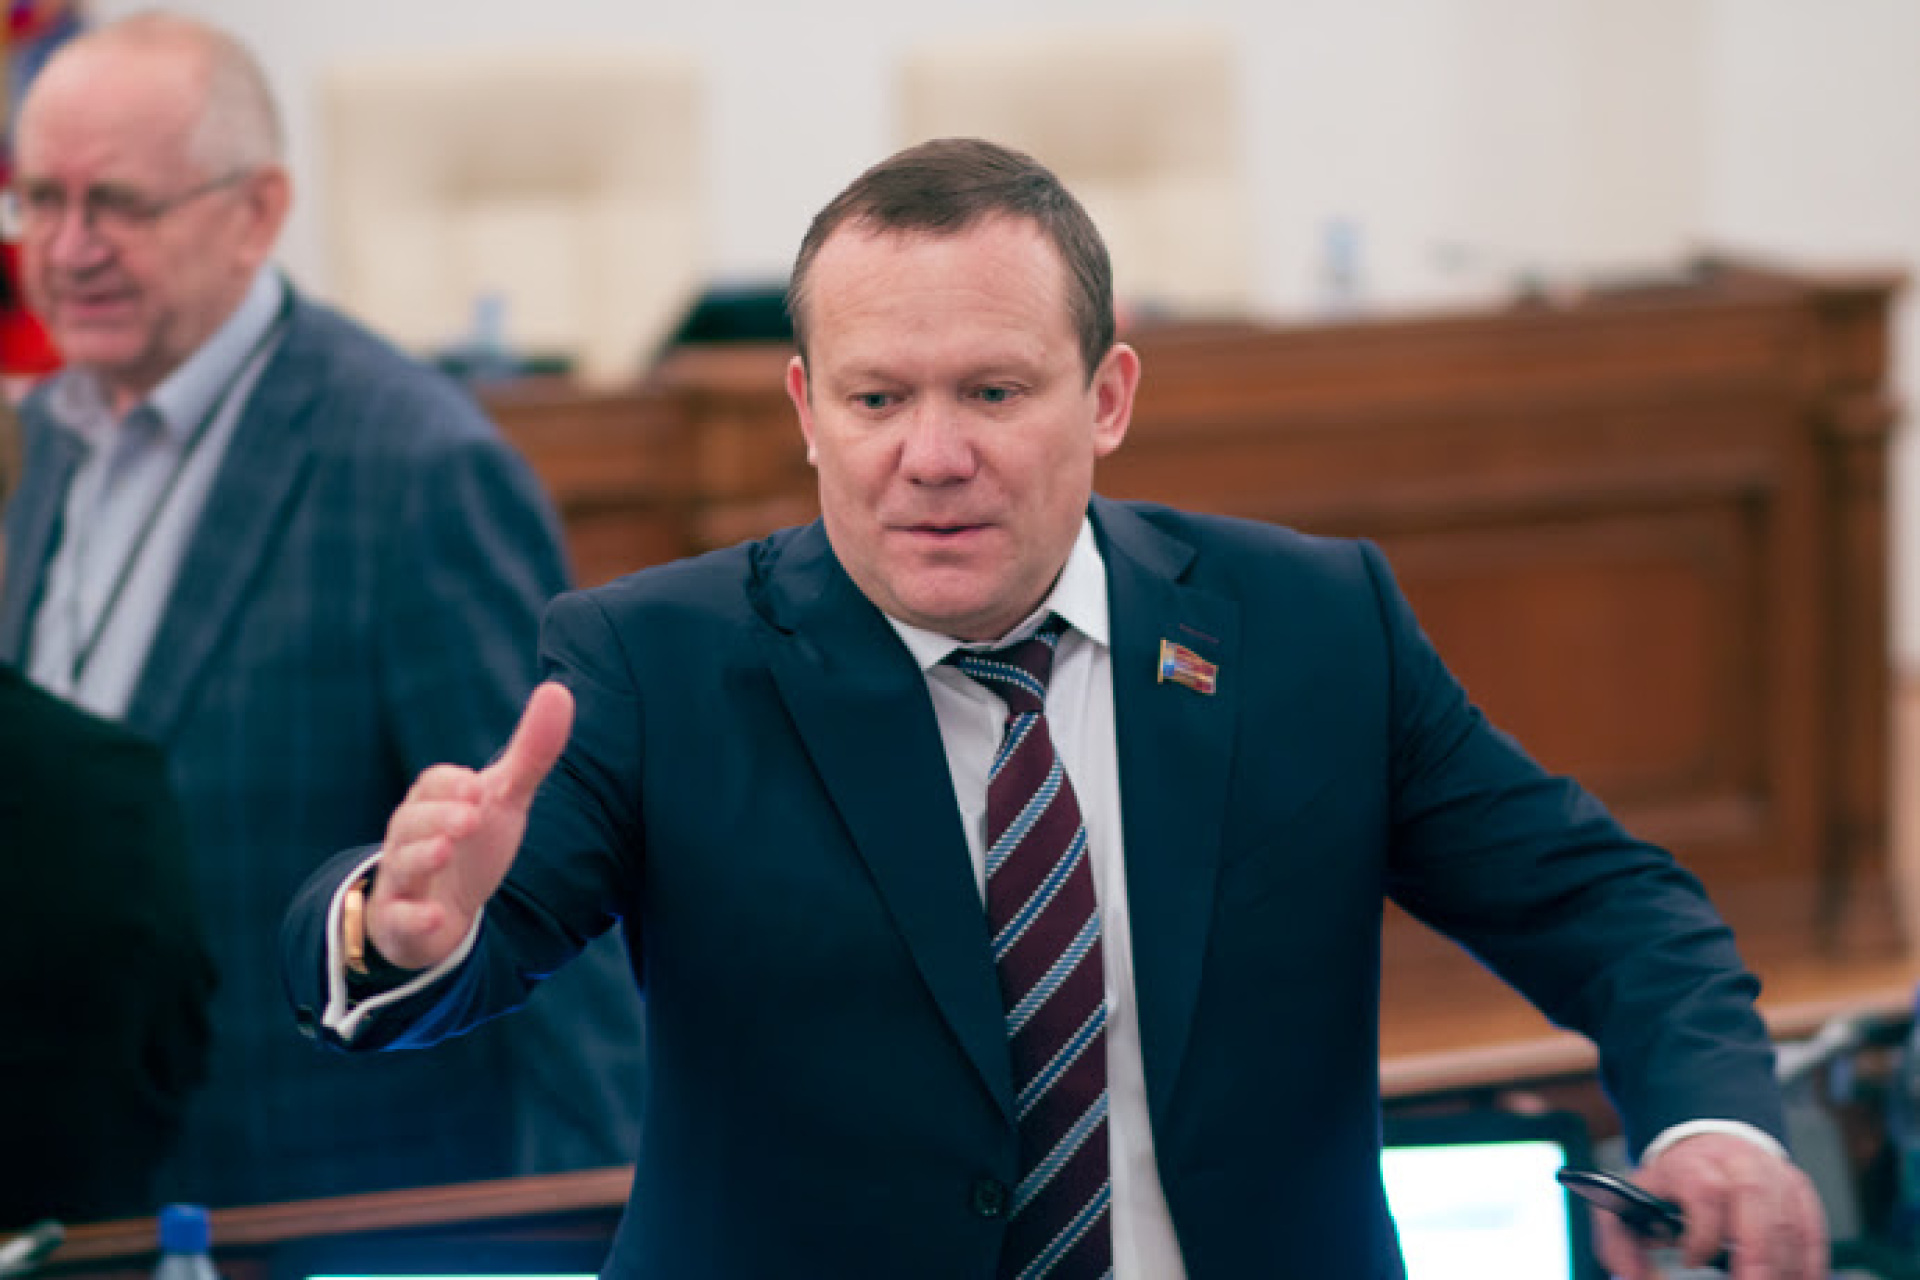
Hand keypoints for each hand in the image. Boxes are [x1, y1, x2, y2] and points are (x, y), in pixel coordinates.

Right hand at [365, 681, 573, 970]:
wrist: (443, 909)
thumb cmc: (473, 842)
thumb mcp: (503, 798)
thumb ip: (531, 751)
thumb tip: (559, 690)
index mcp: (432, 804)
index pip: (431, 785)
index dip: (450, 784)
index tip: (477, 786)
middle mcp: (410, 838)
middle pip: (410, 822)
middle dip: (438, 817)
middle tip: (470, 818)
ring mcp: (403, 881)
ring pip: (401, 865)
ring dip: (422, 856)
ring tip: (446, 850)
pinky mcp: (402, 923)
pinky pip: (400, 921)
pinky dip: (415, 919)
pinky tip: (437, 918)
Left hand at [1590, 1132, 1825, 1278]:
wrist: (1704, 1147)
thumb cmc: (1668, 1188)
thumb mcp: (1630, 1204)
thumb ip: (1620, 1245)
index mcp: (1690, 1163)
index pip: (1704, 1189)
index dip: (1702, 1232)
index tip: (1690, 1261)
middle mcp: (1736, 1163)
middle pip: (1754, 1203)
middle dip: (1756, 1260)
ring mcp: (1773, 1174)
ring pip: (1788, 1223)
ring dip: (1783, 1270)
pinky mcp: (1798, 1189)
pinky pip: (1813, 1231)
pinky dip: (1810, 1266)